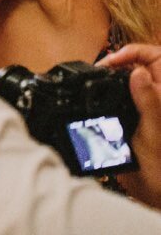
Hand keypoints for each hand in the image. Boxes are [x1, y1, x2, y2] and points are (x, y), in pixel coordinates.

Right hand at [98, 44, 160, 208]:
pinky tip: (92, 105)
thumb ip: (149, 101)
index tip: (112, 62)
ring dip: (107, 82)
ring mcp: (140, 109)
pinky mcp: (127, 120)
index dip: (134, 52)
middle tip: (97, 72)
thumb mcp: (155, 129)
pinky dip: (101, 100)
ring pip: (122, 84)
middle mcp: (154, 98)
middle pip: (135, 66)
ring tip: (92, 85)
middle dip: (116, 64)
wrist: (154, 193)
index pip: (154, 56)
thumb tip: (138, 72)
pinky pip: (112, 102)